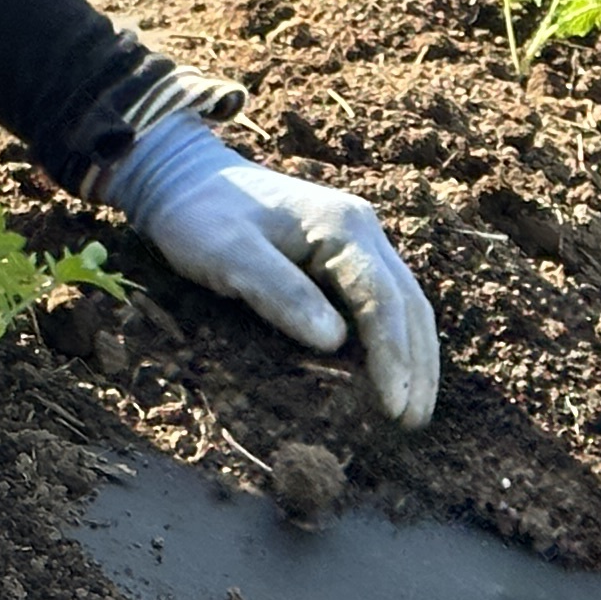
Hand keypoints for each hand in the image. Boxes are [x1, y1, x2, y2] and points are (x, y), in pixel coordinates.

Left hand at [104, 108, 438, 429]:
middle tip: (412, 422)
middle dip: (416, 365)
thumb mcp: (230, 255)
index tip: (393, 406)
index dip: (393, 357)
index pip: (384, 300)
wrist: (183, 177)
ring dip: (413, 357)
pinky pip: (381, 303)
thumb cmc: (201, 216)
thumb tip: (335, 343)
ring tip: (412, 411)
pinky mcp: (341, 258)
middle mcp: (362, 231)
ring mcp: (356, 242)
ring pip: (404, 304)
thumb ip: (281, 293)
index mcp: (343, 226)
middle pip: (409, 304)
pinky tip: (390, 375)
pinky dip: (393, 341)